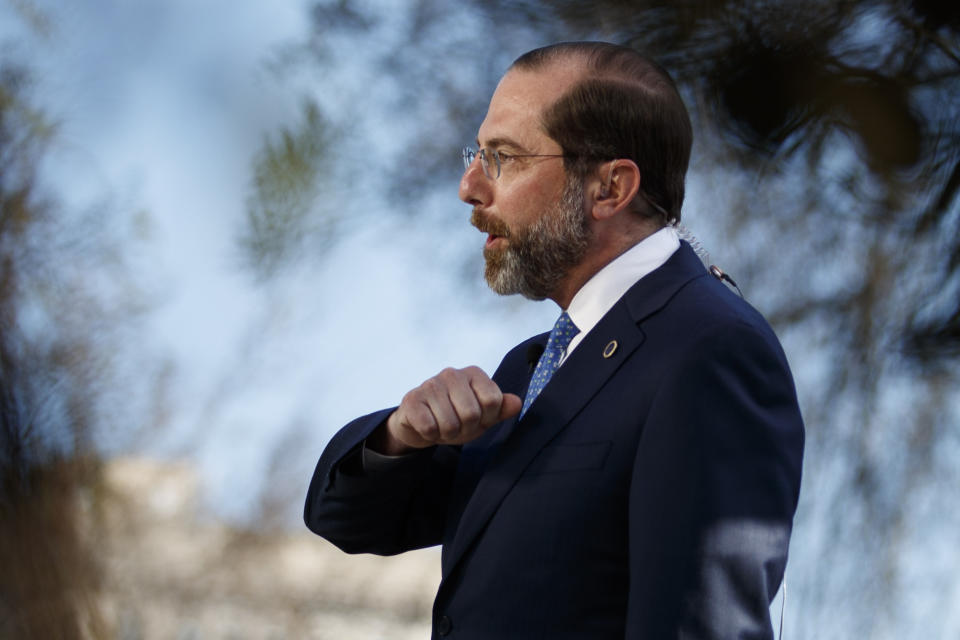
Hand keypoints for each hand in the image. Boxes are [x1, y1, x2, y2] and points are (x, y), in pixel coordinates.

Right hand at [371, 366, 521, 454]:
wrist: (422, 423)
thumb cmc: (457, 417)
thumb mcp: (484, 415)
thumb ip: (501, 408)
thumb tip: (517, 403)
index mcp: (474, 373)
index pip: (493, 401)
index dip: (487, 418)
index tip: (478, 418)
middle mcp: (452, 374)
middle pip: (471, 414)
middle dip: (466, 429)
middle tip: (458, 425)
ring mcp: (430, 384)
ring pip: (449, 424)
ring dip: (447, 434)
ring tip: (443, 426)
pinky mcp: (411, 399)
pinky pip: (429, 427)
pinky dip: (431, 434)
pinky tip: (428, 426)